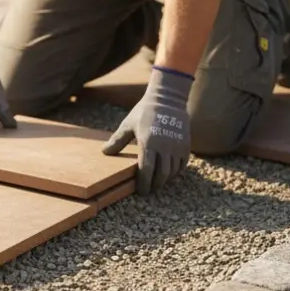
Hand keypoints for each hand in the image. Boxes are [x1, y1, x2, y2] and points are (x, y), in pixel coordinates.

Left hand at [101, 67, 192, 194]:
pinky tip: (167, 172)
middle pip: (161, 175)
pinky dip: (175, 171)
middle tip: (148, 190)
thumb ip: (117, 140)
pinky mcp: (185, 145)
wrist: (168, 98)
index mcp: (148, 143)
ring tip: (156, 182)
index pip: (146, 170)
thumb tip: (104, 152)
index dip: (144, 184)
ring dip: (164, 179)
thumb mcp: (128, 125)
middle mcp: (164, 147)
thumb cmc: (144, 111)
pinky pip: (181, 165)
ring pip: (172, 172)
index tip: (141, 192)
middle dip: (154, 185)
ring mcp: (177, 146)